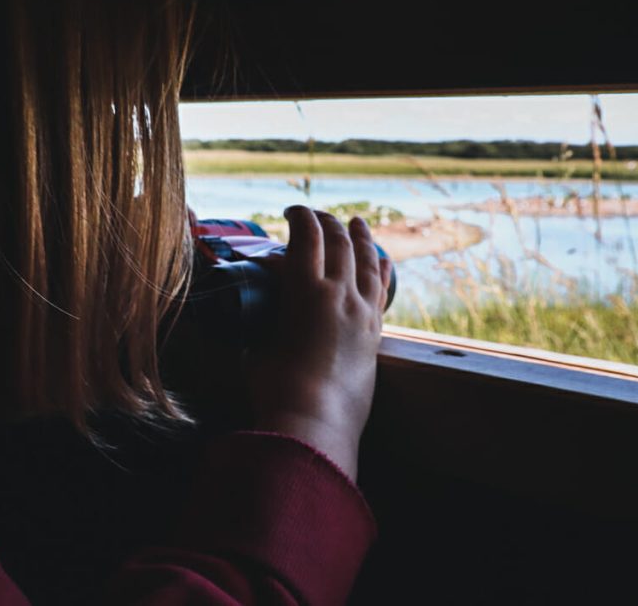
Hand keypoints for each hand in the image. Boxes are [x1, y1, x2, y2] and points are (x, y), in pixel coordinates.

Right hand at [248, 206, 391, 480]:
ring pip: (365, 261)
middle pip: (338, 243)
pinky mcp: (374, 332)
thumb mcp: (256, 343)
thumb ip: (261, 317)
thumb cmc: (275, 388)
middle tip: (316, 217)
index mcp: (306, 292)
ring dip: (359, 238)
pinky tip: (381, 259)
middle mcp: (340, 294)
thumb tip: (259, 306)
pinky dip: (380, 268)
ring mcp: (362, 312)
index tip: (292, 212)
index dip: (300, 217)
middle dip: (327, 223)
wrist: (316, 424)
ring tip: (357, 224)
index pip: (307, 237)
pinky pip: (381, 289)